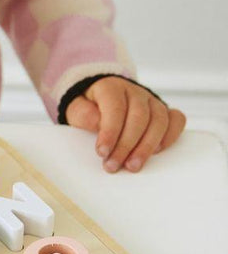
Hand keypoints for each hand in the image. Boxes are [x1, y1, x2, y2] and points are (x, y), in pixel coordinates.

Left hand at [65, 77, 185, 172]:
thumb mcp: (76, 108)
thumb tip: (98, 123)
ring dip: (147, 146)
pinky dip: (170, 136)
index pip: (115, 108)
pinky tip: (156, 152)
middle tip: (113, 165)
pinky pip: (176, 120)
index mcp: (111, 87)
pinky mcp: (164, 111)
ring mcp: (152, 101)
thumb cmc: (88, 107)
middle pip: (138, 117)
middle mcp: (135, 91)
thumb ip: (83, 114)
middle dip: (126, 145)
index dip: (110, 132)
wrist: (101, 99)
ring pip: (159, 120)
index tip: (101, 153)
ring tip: (133, 166)